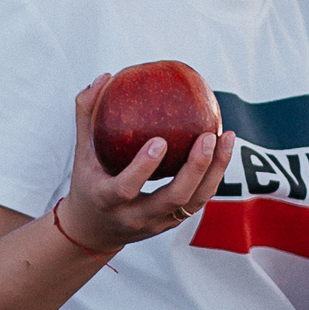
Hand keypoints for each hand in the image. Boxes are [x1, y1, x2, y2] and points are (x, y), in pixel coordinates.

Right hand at [57, 75, 237, 251]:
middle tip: (207, 136)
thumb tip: (104, 78)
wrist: (94, 231)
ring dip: (214, 171)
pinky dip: (214, 174)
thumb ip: (87, 116)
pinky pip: (199, 199)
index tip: (160, 140)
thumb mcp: (82, 154)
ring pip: (194, 202)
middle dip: (194, 169)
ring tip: (226, 137)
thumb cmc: (88, 183)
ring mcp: (158, 223)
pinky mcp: (173, 222)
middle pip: (172, 198)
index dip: (143, 168)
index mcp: (107, 200)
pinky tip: (224, 146)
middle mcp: (135, 217)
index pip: (126, 188)